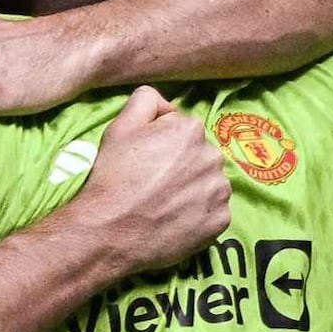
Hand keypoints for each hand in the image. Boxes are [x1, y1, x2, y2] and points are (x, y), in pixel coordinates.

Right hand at [60, 88, 231, 275]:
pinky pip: (214, 212)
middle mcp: (213, 156)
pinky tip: (175, 220)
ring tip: (165, 204)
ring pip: (209, 184)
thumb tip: (167, 105)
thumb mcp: (120, 126)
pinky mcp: (221, 221)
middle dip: (183, 167)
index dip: (163, 145)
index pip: (183, 131)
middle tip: (155, 185)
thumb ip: (145, 100)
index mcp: (191, 129)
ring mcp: (219, 191)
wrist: (111, 231)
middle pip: (200, 157)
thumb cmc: (114, 178)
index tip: (147, 162)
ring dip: (193, 190)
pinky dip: (199, 216)